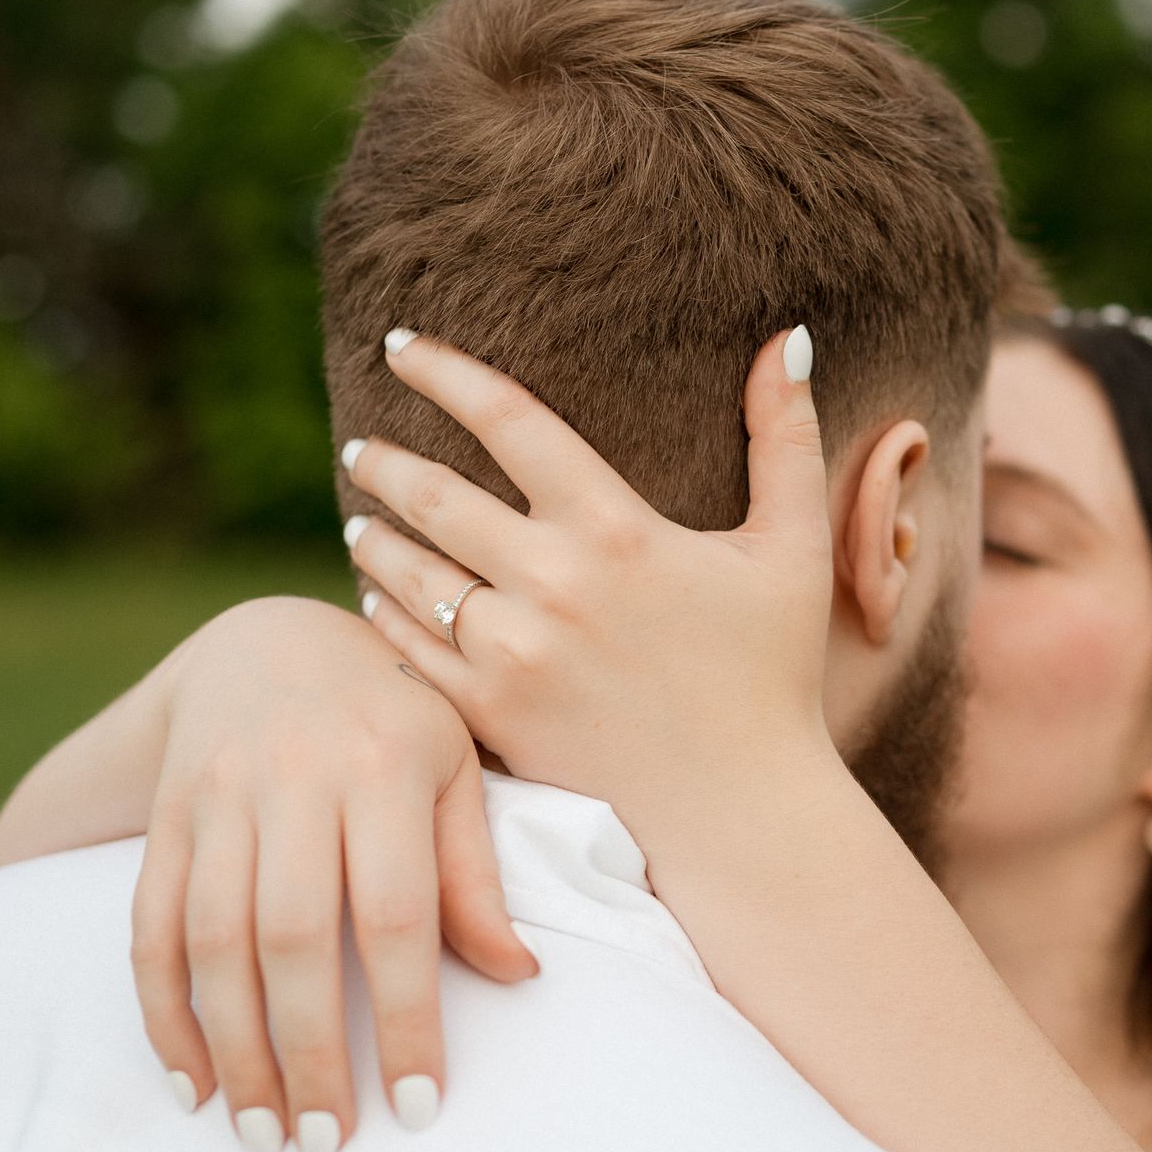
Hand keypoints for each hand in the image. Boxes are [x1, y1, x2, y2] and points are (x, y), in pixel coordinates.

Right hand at [130, 597, 534, 1151]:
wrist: (269, 644)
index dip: (407, 1016)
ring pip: (213, 939)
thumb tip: (517, 976)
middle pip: (293, 936)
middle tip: (323, 1144)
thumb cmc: (390, 721)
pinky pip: (150, 927)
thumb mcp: (453, 769)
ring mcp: (218, 797)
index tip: (419, 1107)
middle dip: (307, 1052)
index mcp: (385, 766)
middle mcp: (295, 777)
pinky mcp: (164, 819)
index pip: (397, 913)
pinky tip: (191, 1082)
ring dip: (233, 1050)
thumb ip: (475, 873)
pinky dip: (164, 1014)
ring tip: (261, 1135)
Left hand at [339, 326, 835, 867]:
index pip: (507, 419)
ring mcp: (513, 654)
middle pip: (434, 494)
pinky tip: (375, 592)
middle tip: (360, 444)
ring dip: (373, 533)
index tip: (400, 343)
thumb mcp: (794, 547)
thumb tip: (790, 337)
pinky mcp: (491, 715)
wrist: (742, 813)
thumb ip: (787, 439)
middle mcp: (552, 583)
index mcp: (617, 528)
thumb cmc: (773, 675)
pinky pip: (411, 649)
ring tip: (357, 513)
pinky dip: (383, 611)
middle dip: (385, 461)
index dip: (444, 371)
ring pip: (409, 572)